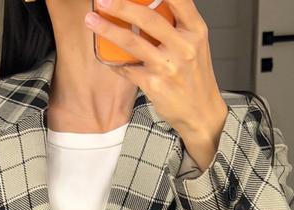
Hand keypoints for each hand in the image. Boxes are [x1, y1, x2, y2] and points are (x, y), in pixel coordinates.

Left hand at [84, 0, 228, 158]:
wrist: (201, 114)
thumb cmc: (195, 77)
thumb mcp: (195, 45)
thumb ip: (176, 26)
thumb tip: (144, 7)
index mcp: (195, 31)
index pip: (179, 0)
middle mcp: (184, 46)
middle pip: (148, 18)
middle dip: (122, 5)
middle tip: (103, 0)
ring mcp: (168, 66)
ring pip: (132, 42)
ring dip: (108, 30)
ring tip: (92, 20)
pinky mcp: (154, 85)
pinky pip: (127, 68)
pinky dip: (115, 61)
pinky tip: (108, 57)